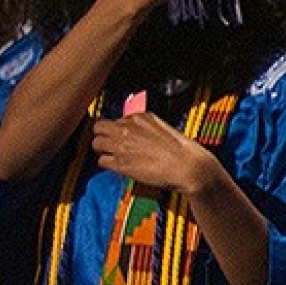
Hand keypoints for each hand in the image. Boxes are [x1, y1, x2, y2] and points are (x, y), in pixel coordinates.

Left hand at [91, 111, 217, 192]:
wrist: (189, 167)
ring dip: (102, 150)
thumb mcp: (165, 128)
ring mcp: (122, 145)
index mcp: (140, 117)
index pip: (116, 118)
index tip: (122, 137)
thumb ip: (147, 127)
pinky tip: (119, 167)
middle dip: (102, 136)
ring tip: (112, 157)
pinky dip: (108, 165)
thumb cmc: (183, 151)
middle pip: (99, 127)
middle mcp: (128, 127)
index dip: (117, 130)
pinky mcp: (121, 163)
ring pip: (96, 143)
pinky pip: (102, 162)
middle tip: (109, 146)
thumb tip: (138, 133)